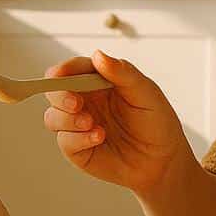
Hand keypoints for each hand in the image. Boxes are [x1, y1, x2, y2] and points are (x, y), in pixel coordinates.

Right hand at [42, 50, 190, 195]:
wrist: (162, 160)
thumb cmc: (156, 122)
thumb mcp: (146, 92)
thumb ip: (122, 72)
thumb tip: (98, 55)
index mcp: (98, 81)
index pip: (72, 69)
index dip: (63, 70)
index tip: (59, 75)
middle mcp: (85, 101)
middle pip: (54, 91)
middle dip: (59, 95)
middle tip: (75, 104)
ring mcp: (78, 125)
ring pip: (53, 117)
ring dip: (67, 119)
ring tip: (91, 124)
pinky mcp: (77, 149)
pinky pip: (65, 141)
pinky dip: (78, 139)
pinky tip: (98, 137)